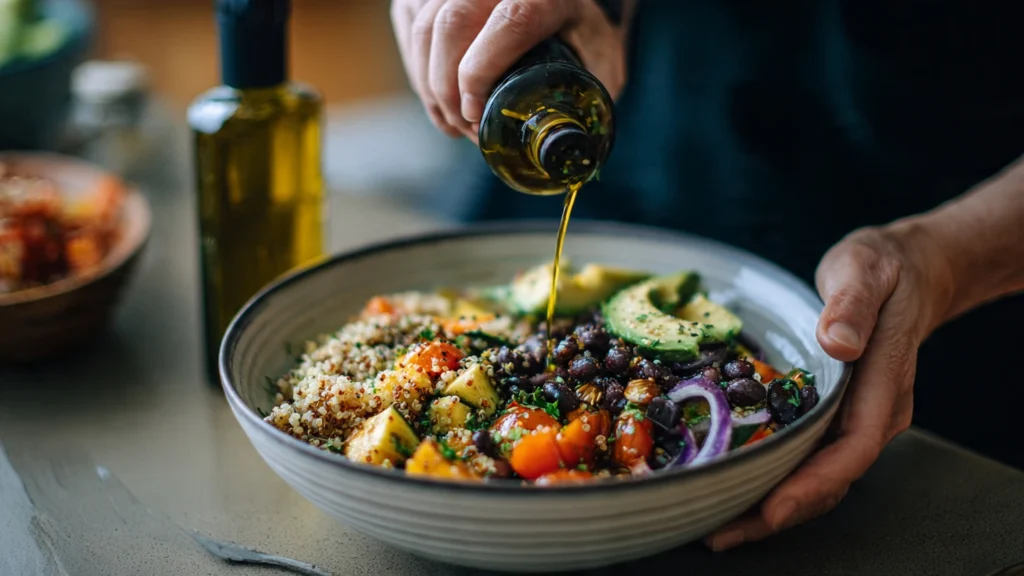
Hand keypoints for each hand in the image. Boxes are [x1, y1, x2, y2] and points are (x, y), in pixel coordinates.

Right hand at [390, 0, 627, 140]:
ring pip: (425, 26)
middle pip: (453, 24)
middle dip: (448, 89)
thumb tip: (567, 149)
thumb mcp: (603, 63)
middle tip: (464, 130)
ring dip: (429, 84)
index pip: (509, 23)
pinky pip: (411, 24)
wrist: (566, 1)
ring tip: (451, 123)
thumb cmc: (585, 32)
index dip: (481, 74)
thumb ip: (589, 101)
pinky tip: (435, 99)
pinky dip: (417, 68)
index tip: (475, 117)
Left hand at [707, 220, 954, 550]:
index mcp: (883, 386)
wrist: (908, 271)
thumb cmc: (884, 268)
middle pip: (830, 479)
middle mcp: (873, 413)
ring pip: (818, 477)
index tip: (773, 507)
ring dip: (772, 505)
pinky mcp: (836, 414)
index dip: (812, 483)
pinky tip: (737, 488)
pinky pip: (808, 458)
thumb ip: (852, 305)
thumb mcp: (865, 271)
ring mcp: (855, 417)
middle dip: (779, 511)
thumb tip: (837, 343)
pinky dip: (776, 480)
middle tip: (722, 531)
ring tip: (720, 526)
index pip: (852, 448)